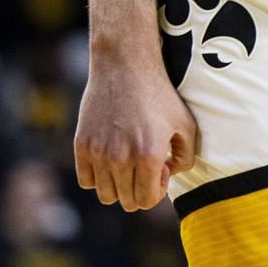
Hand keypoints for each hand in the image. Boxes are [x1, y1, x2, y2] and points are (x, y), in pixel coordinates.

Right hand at [74, 53, 197, 211]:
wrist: (124, 64)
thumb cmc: (158, 93)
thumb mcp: (185, 123)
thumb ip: (186, 157)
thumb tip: (169, 174)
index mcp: (148, 156)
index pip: (147, 201)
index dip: (157, 189)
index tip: (160, 168)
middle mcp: (120, 158)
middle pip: (127, 201)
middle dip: (140, 188)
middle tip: (144, 163)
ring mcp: (98, 152)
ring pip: (106, 195)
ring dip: (119, 185)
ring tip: (127, 161)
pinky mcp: (81, 144)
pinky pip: (86, 180)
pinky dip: (98, 176)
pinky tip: (109, 156)